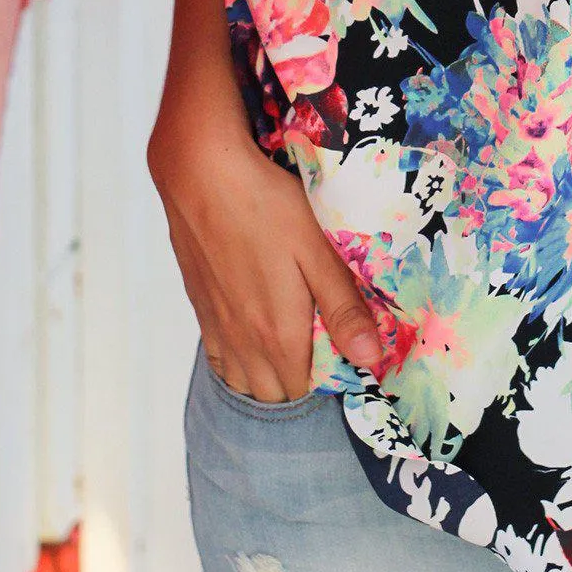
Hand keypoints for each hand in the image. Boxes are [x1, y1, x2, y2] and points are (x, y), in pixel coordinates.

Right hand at [147, 99, 382, 402]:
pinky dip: (238, 363)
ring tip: (289, 344)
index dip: (329, 379)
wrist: (202, 175)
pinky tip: (252, 335)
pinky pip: (219, 361)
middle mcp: (245, 342)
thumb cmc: (268, 206)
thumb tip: (370, 359)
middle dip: (299, 383)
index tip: (343, 350)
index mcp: (279, 333)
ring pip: (244, 383)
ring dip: (267, 376)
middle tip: (320, 344)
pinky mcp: (201, 308)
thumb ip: (343, 308)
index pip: (306, 390)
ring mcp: (218, 327)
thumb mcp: (318, 250)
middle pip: (275, 395)